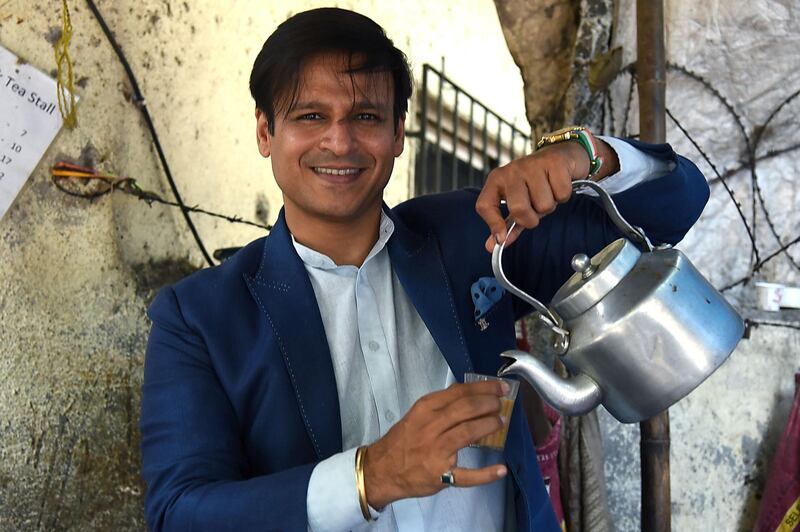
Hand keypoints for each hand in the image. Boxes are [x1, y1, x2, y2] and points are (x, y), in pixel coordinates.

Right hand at [362, 380, 509, 508]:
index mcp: (425, 409)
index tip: (499, 387)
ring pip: (468, 433)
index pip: (458, 392)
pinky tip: (500, 469)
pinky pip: (466, 475)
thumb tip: (470, 393)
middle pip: (466, 409)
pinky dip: (485, 474)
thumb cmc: (403, 440)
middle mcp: (430, 427)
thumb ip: (441, 405)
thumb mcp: (417, 415)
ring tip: (500, 423)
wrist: (381, 470)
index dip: (483, 388)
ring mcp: (435, 452)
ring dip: (489, 425)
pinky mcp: (440, 475)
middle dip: (489, 403)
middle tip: (501, 404)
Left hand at [475, 138, 618, 251]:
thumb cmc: (536, 184)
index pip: (485, 205)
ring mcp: (532, 164)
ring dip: (550, 205)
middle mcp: (512, 170)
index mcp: (497, 180)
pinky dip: (564, 195)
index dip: (493, 224)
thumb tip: (491, 246)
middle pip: (519, 209)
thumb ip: (505, 224)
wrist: (561, 155)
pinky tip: (559, 184)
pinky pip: (561, 194)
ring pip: (544, 204)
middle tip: (536, 209)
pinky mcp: (554, 162)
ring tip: (549, 192)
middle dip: (532, 218)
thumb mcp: (517, 202)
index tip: (502, 238)